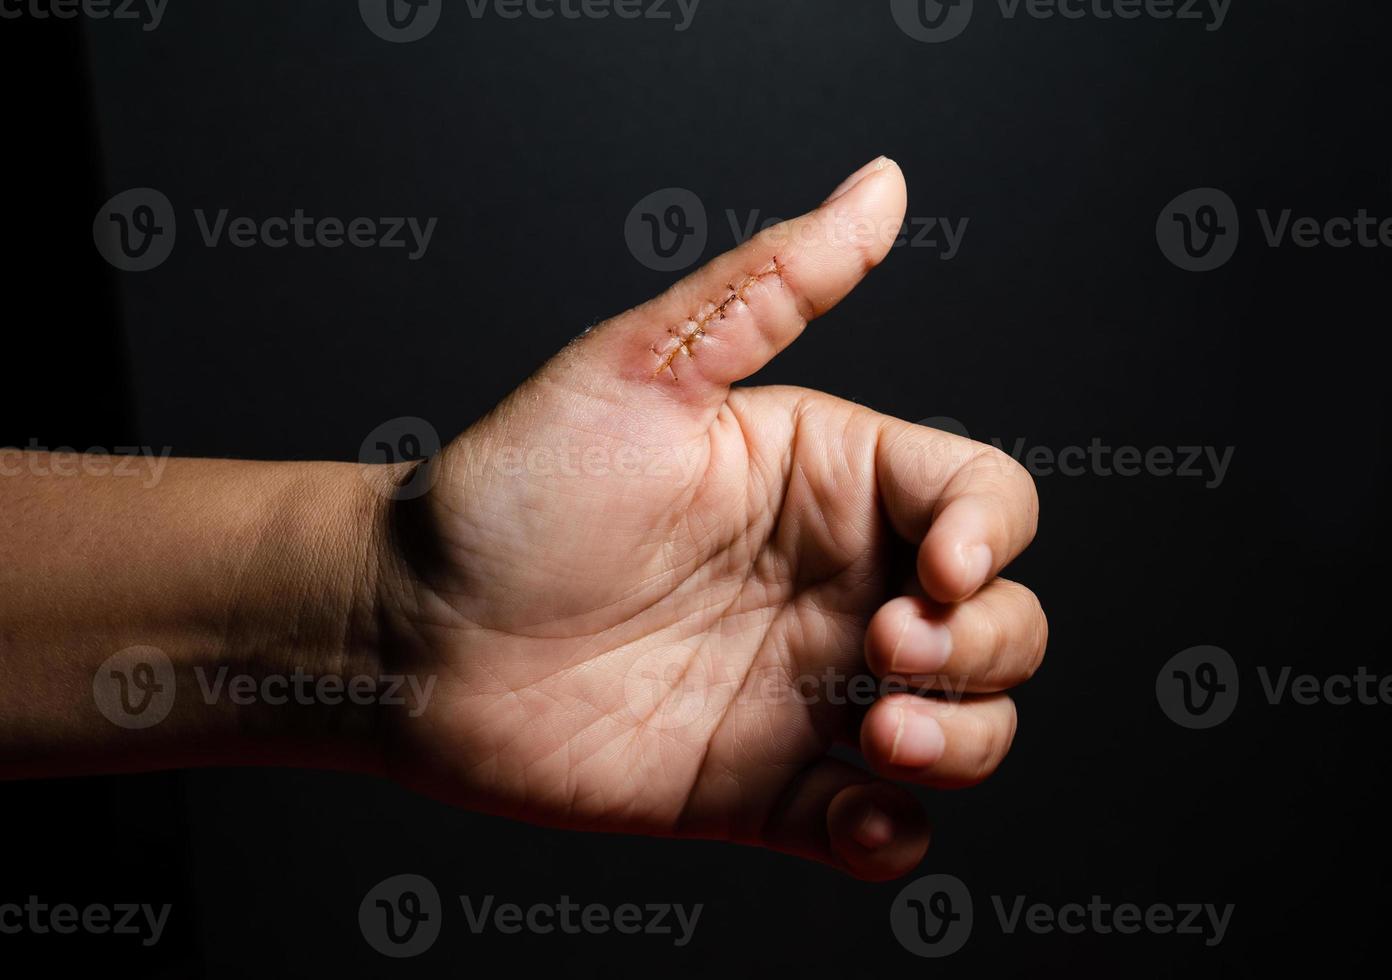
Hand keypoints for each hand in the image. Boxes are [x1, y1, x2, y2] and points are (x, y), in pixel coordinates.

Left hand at [369, 158, 1044, 879]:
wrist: (413, 632)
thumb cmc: (515, 491)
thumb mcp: (643, 369)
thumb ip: (775, 286)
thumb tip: (882, 185)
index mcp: (830, 482)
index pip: (986, 502)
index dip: (994, 538)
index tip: (940, 571)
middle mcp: (838, 587)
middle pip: (1005, 623)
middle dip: (982, 646)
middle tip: (882, 654)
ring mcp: (809, 694)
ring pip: (970, 727)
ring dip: (964, 743)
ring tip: (878, 737)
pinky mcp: (770, 789)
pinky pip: (881, 829)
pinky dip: (898, 834)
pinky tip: (854, 814)